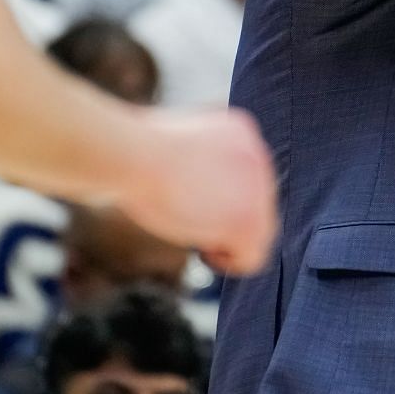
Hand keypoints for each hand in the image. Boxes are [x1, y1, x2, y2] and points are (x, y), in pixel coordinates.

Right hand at [115, 108, 277, 275]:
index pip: (245, 175)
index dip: (220, 195)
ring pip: (259, 230)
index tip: (192, 203)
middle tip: (190, 221)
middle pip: (255, 202)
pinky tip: (204, 253)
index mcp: (241, 132)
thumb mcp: (172, 140)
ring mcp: (258, 191)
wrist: (136, 155)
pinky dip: (230, 261)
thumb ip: (195, 158)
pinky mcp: (248, 221)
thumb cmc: (135, 148)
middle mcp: (258, 156)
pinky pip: (253, 256)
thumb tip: (188, 180)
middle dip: (224, 216)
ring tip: (195, 238)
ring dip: (228, 239)